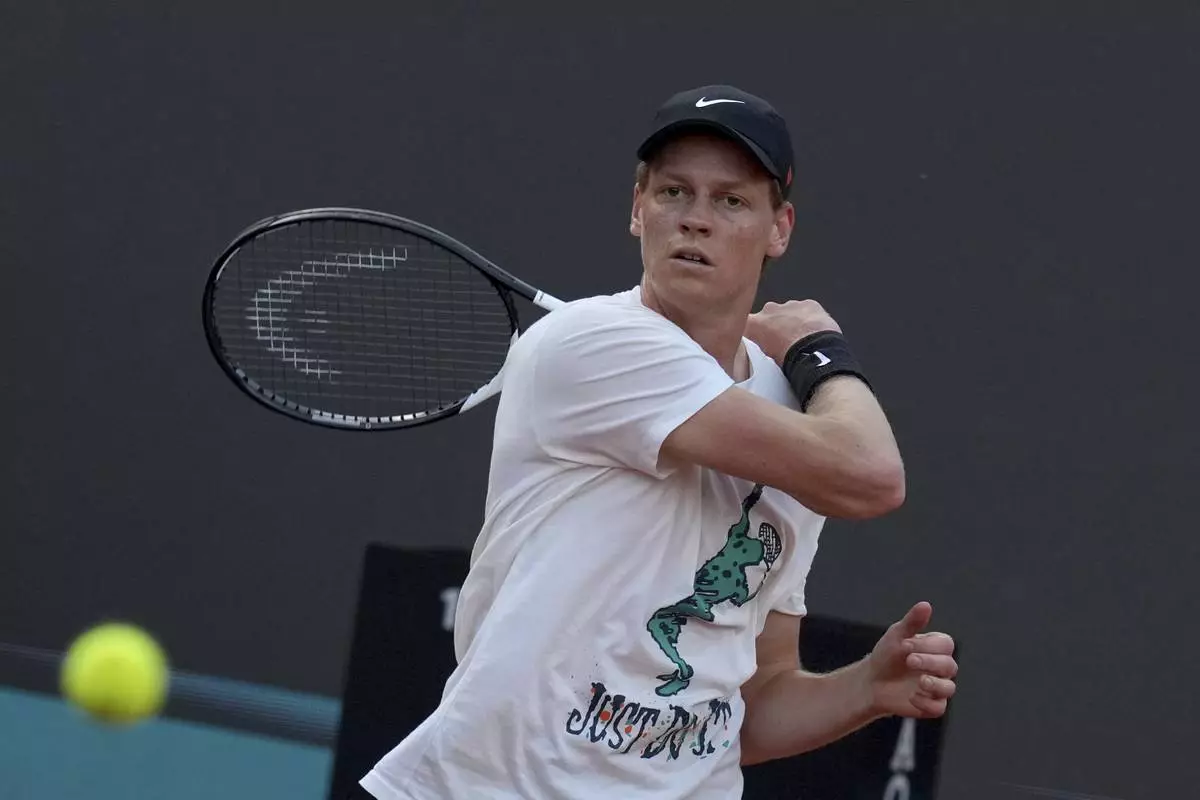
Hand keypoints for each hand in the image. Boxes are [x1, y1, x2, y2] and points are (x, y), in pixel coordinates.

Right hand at [744, 300, 841, 366]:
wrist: (814, 351)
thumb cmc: (789, 357)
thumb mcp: (765, 355)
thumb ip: (760, 343)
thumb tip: (763, 344)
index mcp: (754, 324)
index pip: (746, 323)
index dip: (753, 330)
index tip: (758, 337)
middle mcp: (769, 310)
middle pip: (768, 314)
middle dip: (774, 323)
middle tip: (782, 339)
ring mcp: (789, 305)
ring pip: (788, 310)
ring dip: (791, 320)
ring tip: (799, 337)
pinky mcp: (808, 304)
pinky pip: (806, 309)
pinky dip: (809, 317)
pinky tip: (813, 331)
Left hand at [865, 602, 956, 718]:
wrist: (872, 681)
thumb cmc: (887, 656)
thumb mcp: (896, 636)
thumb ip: (912, 622)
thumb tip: (925, 605)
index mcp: (936, 648)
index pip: (946, 645)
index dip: (928, 645)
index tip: (906, 644)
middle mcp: (941, 668)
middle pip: (949, 666)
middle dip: (930, 662)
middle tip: (909, 660)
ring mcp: (938, 688)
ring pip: (949, 688)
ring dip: (935, 685)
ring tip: (919, 681)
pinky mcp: (931, 705)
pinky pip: (938, 707)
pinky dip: (927, 703)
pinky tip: (912, 696)